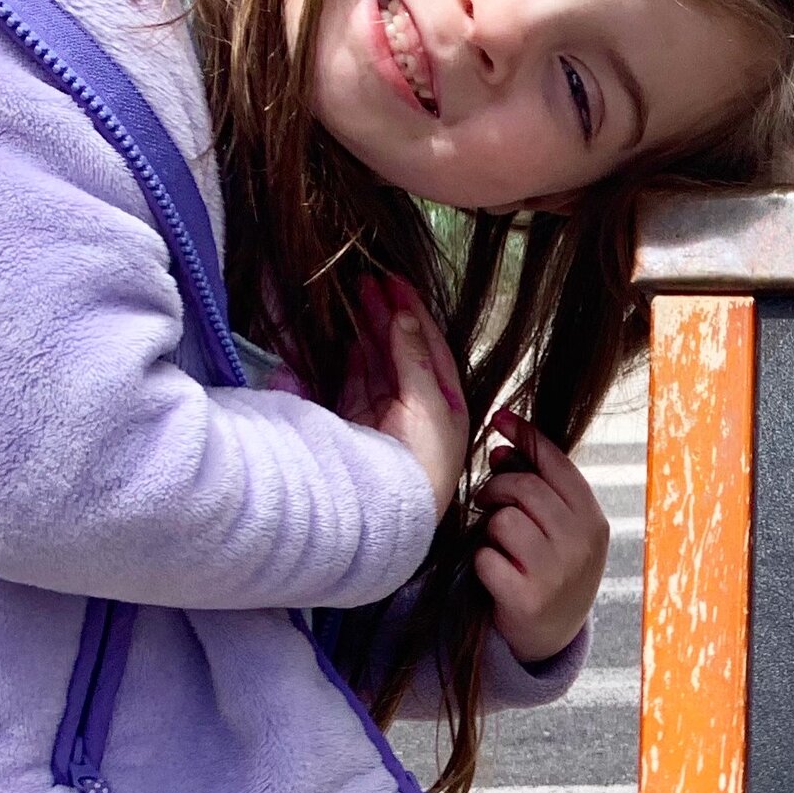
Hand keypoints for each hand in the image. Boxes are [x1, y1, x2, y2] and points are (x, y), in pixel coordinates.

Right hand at [339, 274, 466, 522]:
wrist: (394, 511)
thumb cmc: (422, 460)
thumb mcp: (428, 404)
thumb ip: (414, 359)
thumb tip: (404, 317)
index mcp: (447, 403)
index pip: (430, 347)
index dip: (414, 313)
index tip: (396, 281)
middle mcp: (419, 407)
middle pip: (402, 351)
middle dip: (386, 315)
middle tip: (367, 281)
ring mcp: (388, 416)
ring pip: (377, 363)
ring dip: (367, 331)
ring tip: (355, 297)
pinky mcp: (361, 426)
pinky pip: (355, 383)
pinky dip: (351, 361)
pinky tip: (346, 339)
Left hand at [474, 408, 609, 664]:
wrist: (550, 636)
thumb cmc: (550, 570)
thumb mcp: (560, 528)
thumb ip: (538, 487)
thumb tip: (500, 446)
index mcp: (593, 520)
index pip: (557, 463)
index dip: (525, 435)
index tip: (498, 419)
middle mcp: (581, 544)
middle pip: (525, 488)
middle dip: (498, 489)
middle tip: (489, 502)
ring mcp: (557, 572)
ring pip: (504, 520)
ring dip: (491, 531)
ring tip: (500, 546)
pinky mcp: (527, 598)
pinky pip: (486, 557)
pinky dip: (482, 563)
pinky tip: (496, 576)